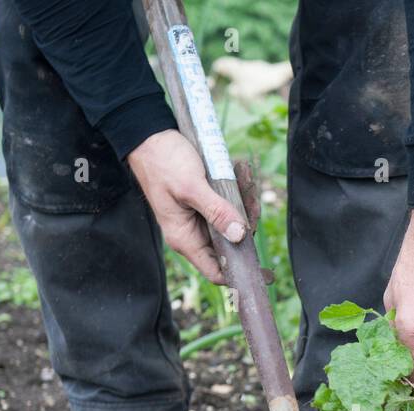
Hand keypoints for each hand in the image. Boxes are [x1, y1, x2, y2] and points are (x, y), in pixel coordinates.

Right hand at [127, 129, 245, 283]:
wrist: (149, 136)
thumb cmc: (163, 161)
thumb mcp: (191, 187)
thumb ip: (216, 211)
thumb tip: (240, 236)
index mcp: (185, 238)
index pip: (215, 271)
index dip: (239, 272)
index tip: (264, 270)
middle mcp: (192, 233)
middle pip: (230, 244)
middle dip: (247, 225)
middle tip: (254, 201)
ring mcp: (199, 218)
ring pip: (232, 223)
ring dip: (244, 204)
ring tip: (246, 177)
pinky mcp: (205, 203)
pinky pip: (228, 205)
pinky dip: (238, 191)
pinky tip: (240, 171)